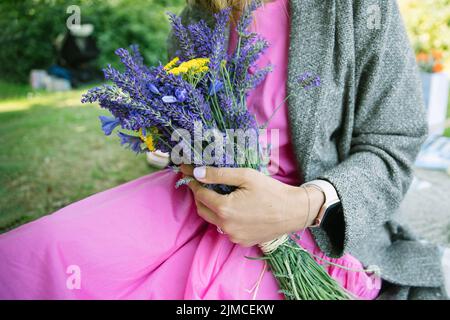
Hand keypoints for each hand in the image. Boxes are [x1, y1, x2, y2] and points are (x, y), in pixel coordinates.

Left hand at [180, 165, 324, 246]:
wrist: (294, 212)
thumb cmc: (272, 191)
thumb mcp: (246, 176)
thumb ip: (219, 175)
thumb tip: (197, 172)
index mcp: (224, 209)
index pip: (199, 194)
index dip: (193, 182)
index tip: (188, 172)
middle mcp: (225, 226)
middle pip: (202, 209)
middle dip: (199, 195)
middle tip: (202, 182)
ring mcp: (233, 236)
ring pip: (213, 220)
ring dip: (211, 207)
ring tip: (219, 193)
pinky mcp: (241, 241)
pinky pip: (225, 228)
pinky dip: (224, 218)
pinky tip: (234, 208)